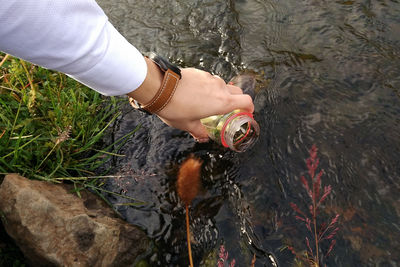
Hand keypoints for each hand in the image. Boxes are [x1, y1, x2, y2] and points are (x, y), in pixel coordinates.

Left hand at [128, 59, 253, 141]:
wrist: (159, 87)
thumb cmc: (174, 107)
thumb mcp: (187, 124)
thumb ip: (199, 131)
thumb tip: (203, 136)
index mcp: (222, 102)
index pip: (246, 101)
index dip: (249, 107)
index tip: (247, 112)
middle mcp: (219, 88)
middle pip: (237, 92)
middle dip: (237, 100)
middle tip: (230, 109)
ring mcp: (210, 78)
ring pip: (222, 85)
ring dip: (221, 93)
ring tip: (209, 103)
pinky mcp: (200, 72)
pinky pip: (210, 80)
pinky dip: (208, 87)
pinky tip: (196, 94)